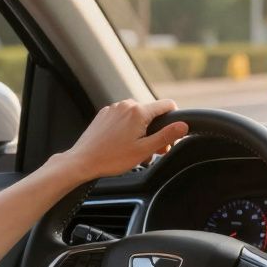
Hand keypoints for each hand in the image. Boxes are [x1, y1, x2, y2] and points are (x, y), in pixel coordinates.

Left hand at [62, 99, 188, 180]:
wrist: (83, 161)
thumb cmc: (112, 158)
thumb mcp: (144, 150)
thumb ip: (166, 136)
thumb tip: (183, 125)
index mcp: (139, 111)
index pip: (167, 105)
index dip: (174, 120)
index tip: (171, 136)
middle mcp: (126, 105)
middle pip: (152, 113)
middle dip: (156, 131)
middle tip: (153, 152)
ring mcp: (114, 108)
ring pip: (137, 116)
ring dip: (142, 131)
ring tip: (135, 150)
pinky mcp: (105, 114)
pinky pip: (123, 117)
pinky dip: (128, 129)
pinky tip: (122, 145)